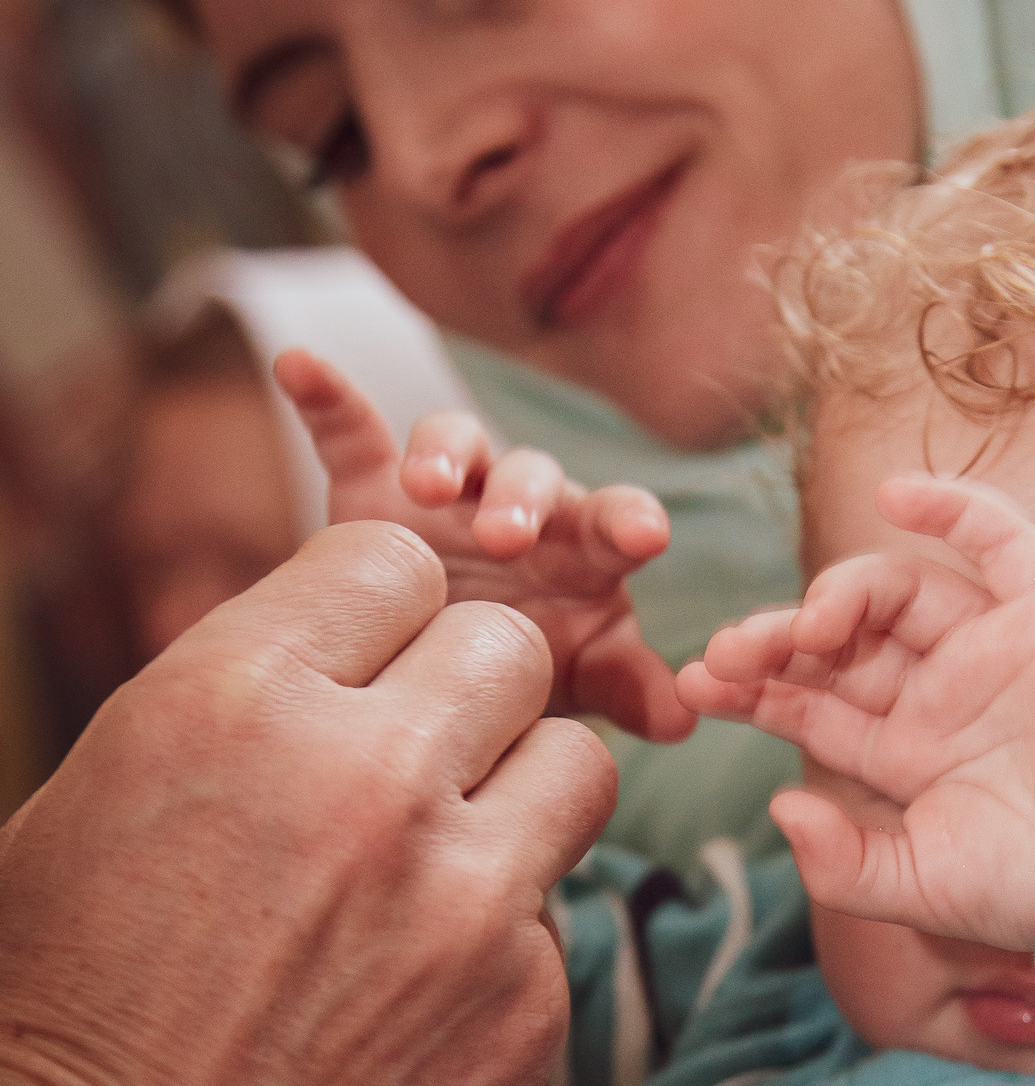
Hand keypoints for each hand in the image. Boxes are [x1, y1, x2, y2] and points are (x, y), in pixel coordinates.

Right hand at [0, 523, 613, 1085]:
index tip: (368, 669)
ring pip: (575, 763)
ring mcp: (466, 895)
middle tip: (421, 766)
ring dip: (520, 800)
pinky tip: (421, 1000)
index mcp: (234, 698)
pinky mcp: (527, 1003)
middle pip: (508, 647)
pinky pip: (558, 914)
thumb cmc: (68, 1013)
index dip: (382, 616)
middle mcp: (367, 775)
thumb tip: (337, 657)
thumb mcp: (105, 801)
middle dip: (469, 697)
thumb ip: (241, 705)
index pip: (392, 562)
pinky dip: (507, 942)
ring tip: (445, 866)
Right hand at [276, 350, 693, 739]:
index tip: (645, 535)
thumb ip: (629, 690)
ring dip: (443, 453)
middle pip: (532, 474)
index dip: (631, 520)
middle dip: (522, 498)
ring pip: (456, 442)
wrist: (432, 669)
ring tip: (427, 485)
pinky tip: (297, 366)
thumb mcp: (578, 683)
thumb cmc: (529, 668)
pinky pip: (349, 428)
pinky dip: (325, 395)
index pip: (615, 518)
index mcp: (582, 548)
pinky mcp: (371, 485)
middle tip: (506, 537)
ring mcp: (447, 491)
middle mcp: (520, 504)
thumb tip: (686, 719)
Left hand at [680, 473, 1034, 949]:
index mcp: (916, 757)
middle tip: (729, 653)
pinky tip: (897, 493)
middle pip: (844, 644)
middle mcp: (950, 695)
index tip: (699, 684)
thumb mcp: (917, 888)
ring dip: (839, 593)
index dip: (755, 690)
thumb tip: (782, 806)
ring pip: (901, 591)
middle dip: (777, 641)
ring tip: (808, 628)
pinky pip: (1001, 538)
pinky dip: (953, 504)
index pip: (816, 706)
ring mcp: (999, 648)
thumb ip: (839, 861)